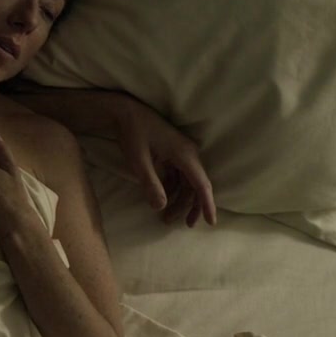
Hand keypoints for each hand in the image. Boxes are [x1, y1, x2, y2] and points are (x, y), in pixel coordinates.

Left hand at [116, 102, 215, 226]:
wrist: (125, 112)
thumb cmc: (132, 133)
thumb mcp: (138, 161)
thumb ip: (150, 184)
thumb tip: (161, 207)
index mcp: (185, 155)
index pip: (201, 185)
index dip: (206, 205)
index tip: (211, 223)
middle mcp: (189, 154)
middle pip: (195, 186)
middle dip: (189, 207)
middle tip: (177, 224)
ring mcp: (181, 153)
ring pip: (187, 182)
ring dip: (179, 200)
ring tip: (166, 217)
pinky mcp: (173, 153)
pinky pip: (179, 176)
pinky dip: (173, 189)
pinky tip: (163, 199)